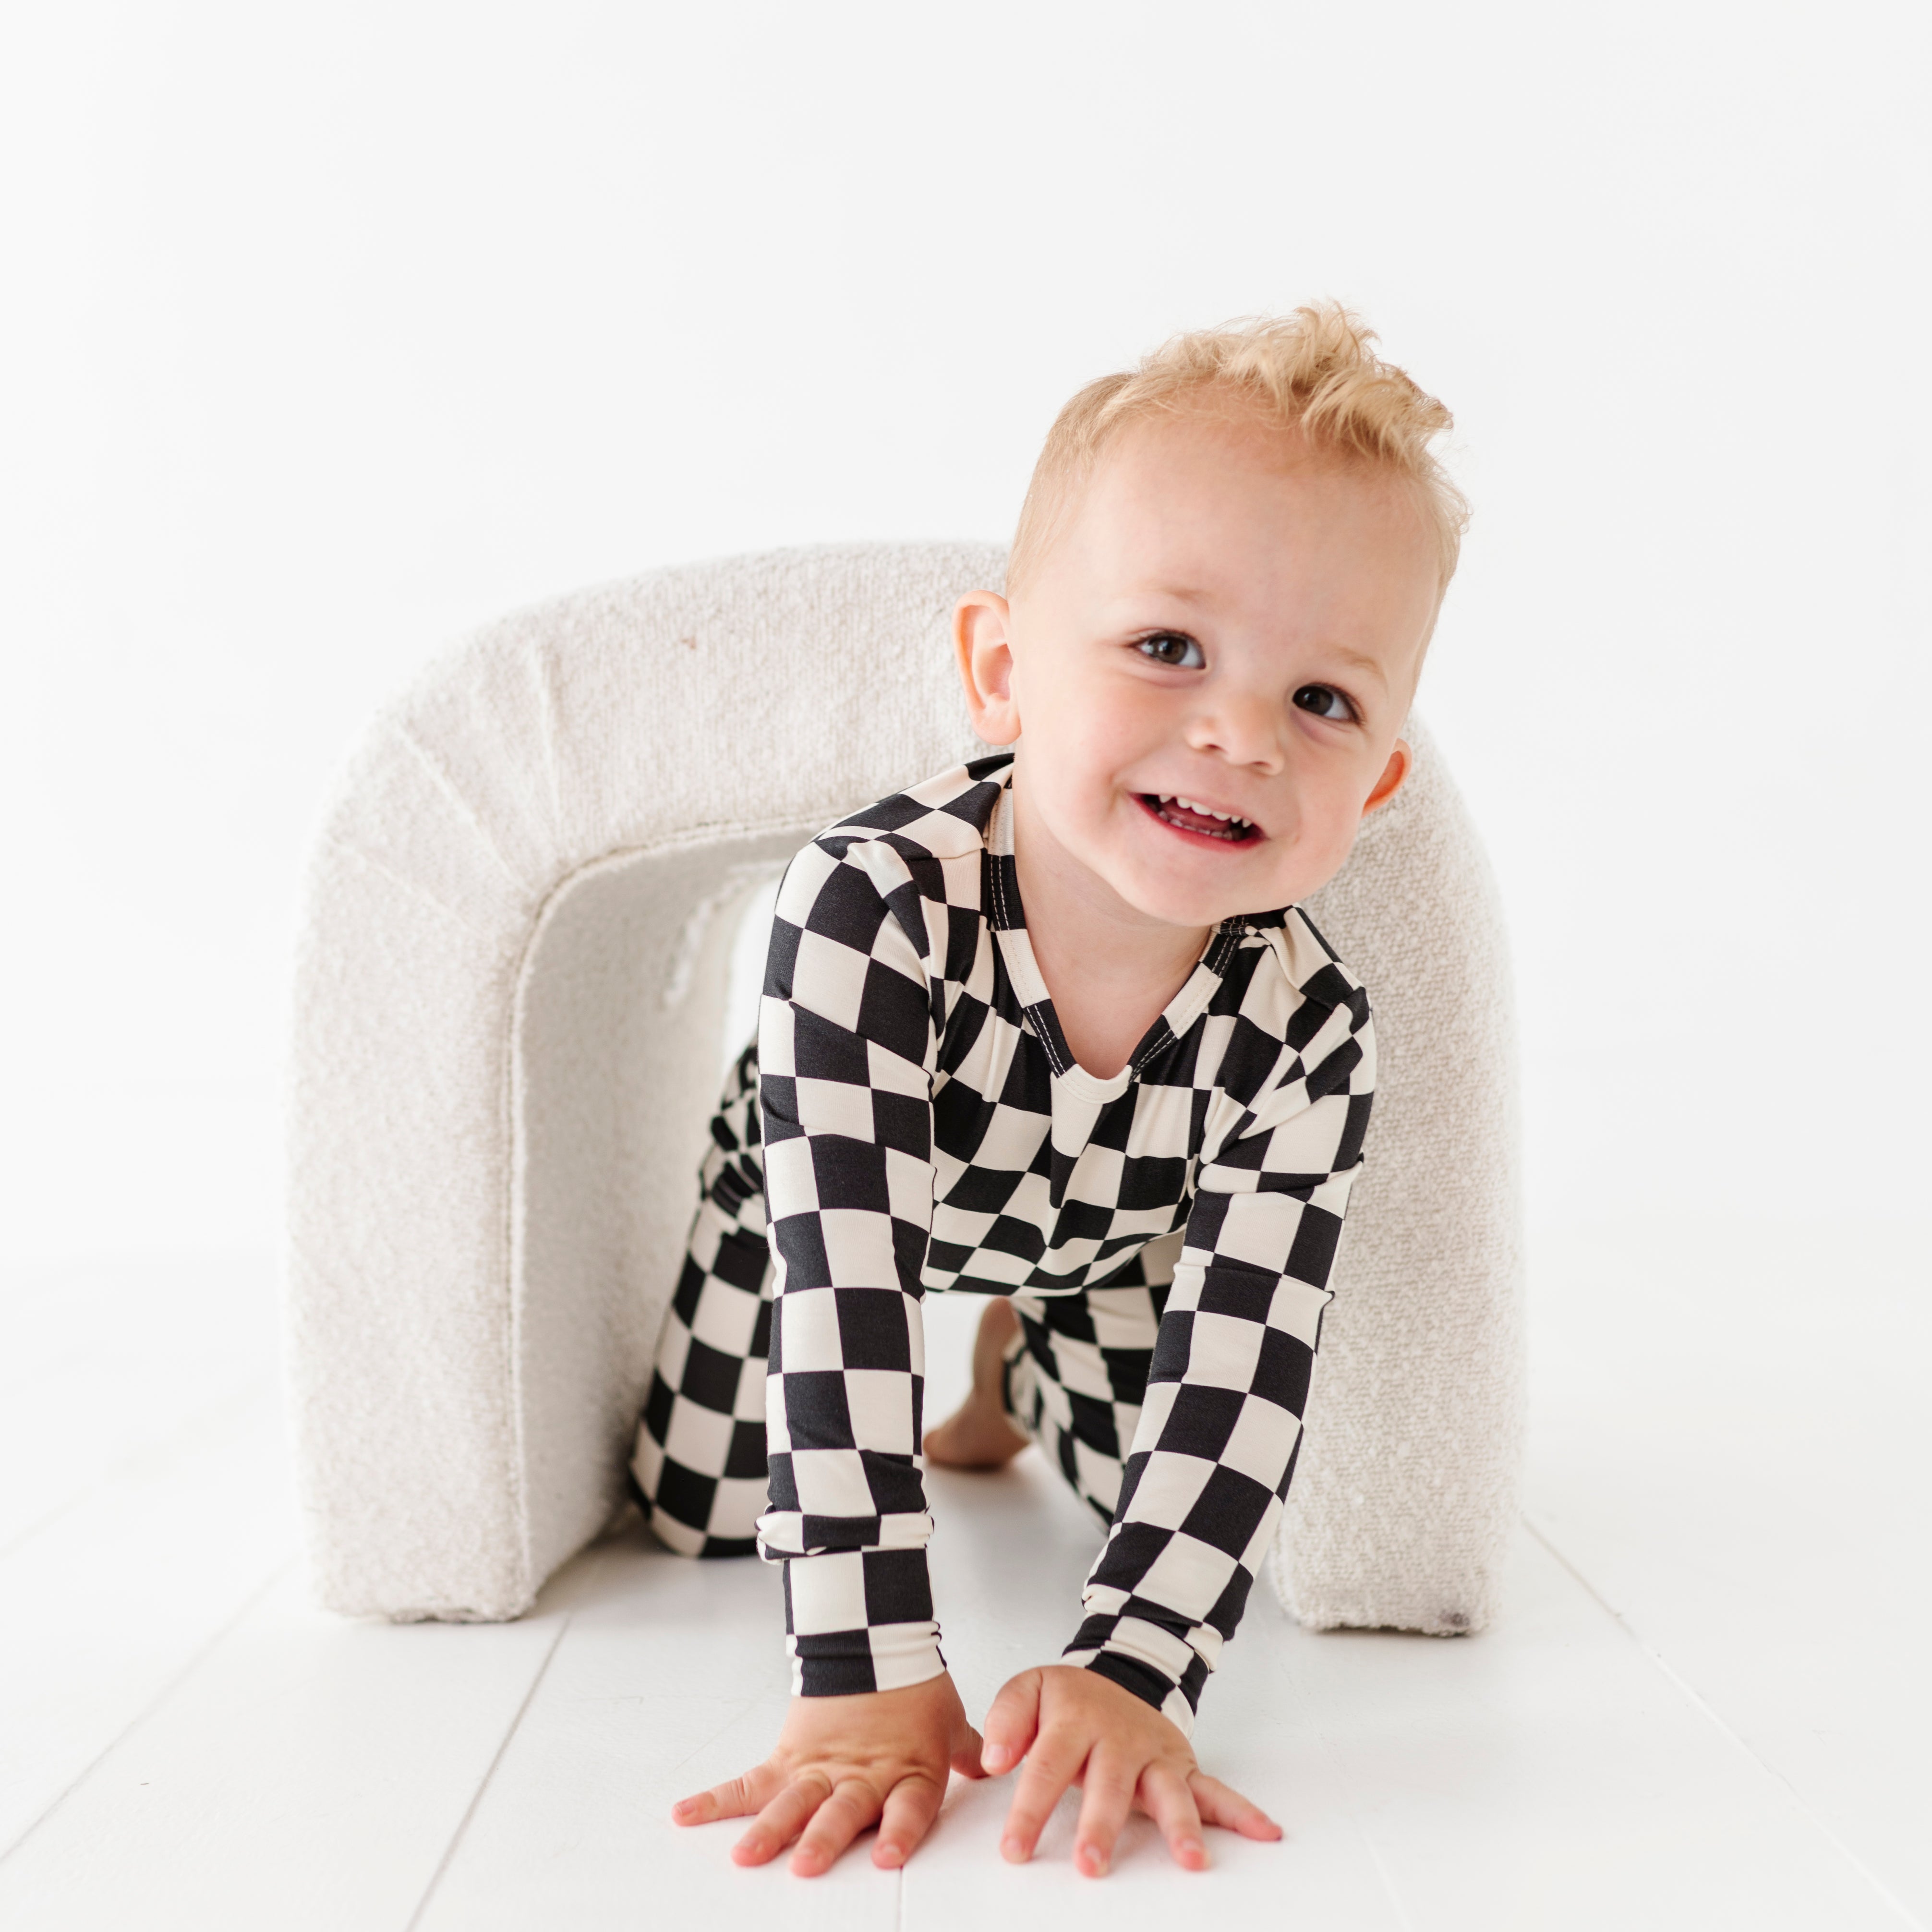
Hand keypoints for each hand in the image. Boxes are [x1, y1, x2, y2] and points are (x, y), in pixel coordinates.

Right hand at [671, 1673, 985, 1874]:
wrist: (871, 1638)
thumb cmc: (913, 1686)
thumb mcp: (948, 1718)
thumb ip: (967, 1749)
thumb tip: (991, 1768)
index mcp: (906, 1770)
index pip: (906, 1807)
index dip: (898, 1830)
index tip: (887, 1856)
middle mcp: (861, 1776)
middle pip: (842, 1810)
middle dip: (823, 1838)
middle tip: (804, 1865)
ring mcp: (821, 1768)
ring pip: (792, 1802)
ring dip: (768, 1828)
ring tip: (745, 1854)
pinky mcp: (789, 1756)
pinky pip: (749, 1782)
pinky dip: (715, 1798)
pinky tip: (685, 1814)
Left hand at [982, 1664, 1280, 1875]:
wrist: (1120, 1672)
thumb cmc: (1069, 1698)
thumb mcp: (1028, 1689)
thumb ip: (1006, 1720)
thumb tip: (992, 1759)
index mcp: (1076, 1719)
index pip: (1046, 1766)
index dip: (1029, 1808)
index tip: (1015, 1849)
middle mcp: (1120, 1738)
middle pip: (1109, 1784)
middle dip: (1102, 1825)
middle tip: (1091, 1863)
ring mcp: (1156, 1754)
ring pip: (1170, 1790)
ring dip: (1181, 1826)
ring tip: (1192, 1860)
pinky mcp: (1183, 1767)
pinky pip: (1215, 1790)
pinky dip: (1242, 1811)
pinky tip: (1266, 1832)